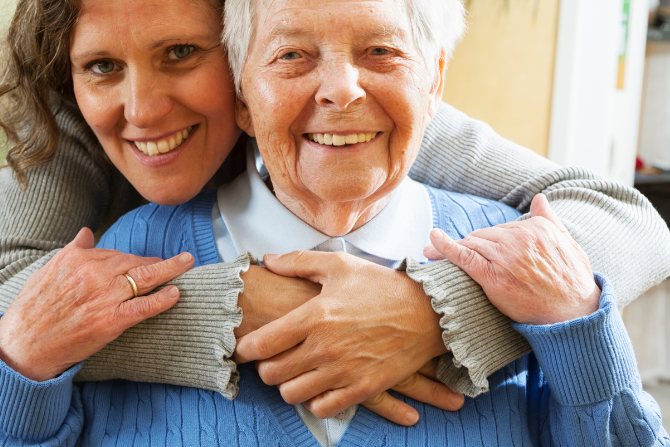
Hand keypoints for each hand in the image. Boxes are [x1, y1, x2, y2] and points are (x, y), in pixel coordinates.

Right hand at [0, 228, 194, 380]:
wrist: (24, 344)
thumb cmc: (33, 309)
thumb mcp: (47, 271)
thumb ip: (72, 250)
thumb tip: (86, 232)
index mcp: (77, 258)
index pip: (114, 253)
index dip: (133, 259)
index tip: (145, 260)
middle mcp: (93, 273)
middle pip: (133, 262)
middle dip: (157, 261)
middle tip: (178, 260)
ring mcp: (104, 297)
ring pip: (144, 279)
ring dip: (170, 270)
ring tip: (186, 263)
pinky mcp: (110, 321)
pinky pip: (143, 307)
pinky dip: (162, 299)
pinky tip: (176, 293)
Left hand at [234, 251, 454, 422]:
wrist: (428, 312)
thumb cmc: (382, 286)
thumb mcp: (339, 265)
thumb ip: (299, 261)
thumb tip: (268, 261)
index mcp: (315, 315)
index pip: (262, 344)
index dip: (244, 349)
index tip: (241, 348)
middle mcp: (325, 347)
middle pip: (272, 373)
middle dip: (264, 368)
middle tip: (270, 360)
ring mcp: (344, 371)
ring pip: (293, 394)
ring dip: (288, 385)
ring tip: (293, 372)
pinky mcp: (362, 389)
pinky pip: (322, 408)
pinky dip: (314, 400)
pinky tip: (318, 386)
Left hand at [424, 193, 600, 325]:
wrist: (575, 314)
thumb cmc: (574, 282)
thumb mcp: (569, 244)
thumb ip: (550, 219)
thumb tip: (539, 198)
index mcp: (536, 228)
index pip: (500, 229)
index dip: (488, 240)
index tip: (478, 245)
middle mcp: (519, 239)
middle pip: (483, 236)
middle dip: (469, 245)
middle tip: (451, 254)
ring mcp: (506, 257)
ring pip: (472, 245)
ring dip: (452, 249)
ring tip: (431, 253)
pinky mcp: (493, 276)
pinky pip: (464, 257)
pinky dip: (446, 247)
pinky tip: (432, 240)